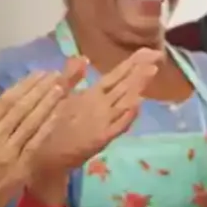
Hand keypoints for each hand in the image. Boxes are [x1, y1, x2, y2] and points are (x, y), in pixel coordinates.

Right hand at [0, 71, 68, 206]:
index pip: (5, 101)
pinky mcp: (21, 165)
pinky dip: (47, 126)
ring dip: (48, 103)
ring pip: (31, 122)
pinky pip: (36, 142)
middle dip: (40, 90)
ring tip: (62, 88)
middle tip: (56, 76)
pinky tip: (58, 113)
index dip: (24, 86)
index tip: (39, 74)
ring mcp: (8, 151)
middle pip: (20, 108)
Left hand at [33, 49, 159, 174]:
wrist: (49, 156)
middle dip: (140, 69)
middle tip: (157, 55)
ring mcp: (104, 122)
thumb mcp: (63, 97)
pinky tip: (136, 104)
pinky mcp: (101, 138)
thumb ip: (71, 76)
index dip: (133, 62)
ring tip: (150, 71)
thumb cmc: (57, 127)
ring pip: (125, 101)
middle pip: (125, 85)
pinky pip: (117, 125)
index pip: (118, 75)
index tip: (149, 50)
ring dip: (137, 87)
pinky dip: (127, 115)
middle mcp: (103, 106)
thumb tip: (82, 57)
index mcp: (95, 95)